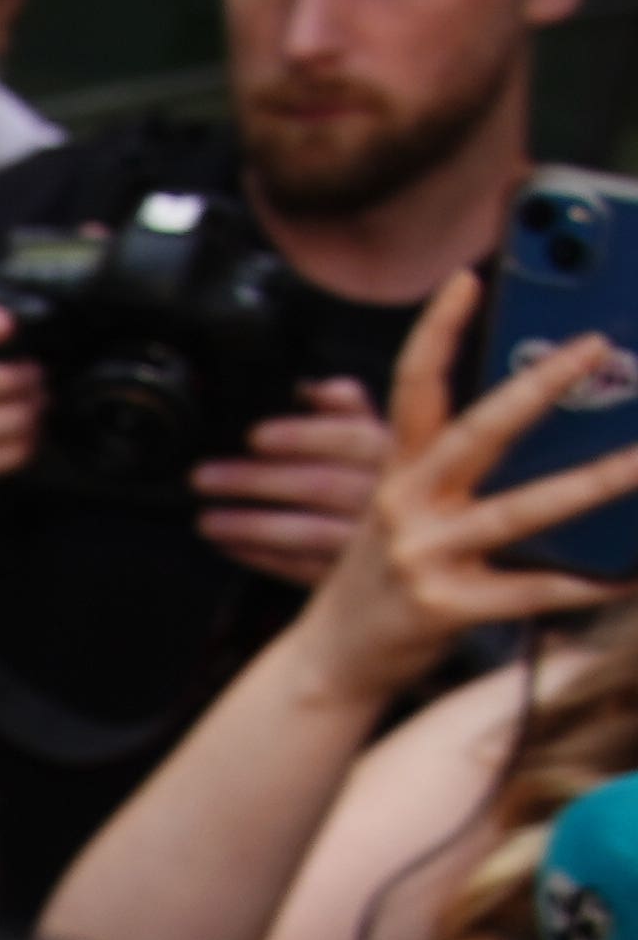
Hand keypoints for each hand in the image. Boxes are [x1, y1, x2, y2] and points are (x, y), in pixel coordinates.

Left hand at [196, 375, 391, 586]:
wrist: (429, 546)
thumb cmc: (392, 481)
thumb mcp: (381, 439)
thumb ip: (349, 409)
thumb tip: (309, 387)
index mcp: (397, 454)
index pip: (352, 439)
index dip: (303, 436)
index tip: (254, 436)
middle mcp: (390, 498)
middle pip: (320, 486)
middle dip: (256, 481)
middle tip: (203, 476)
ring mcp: (374, 546)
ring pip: (307, 532)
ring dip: (249, 525)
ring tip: (205, 519)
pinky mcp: (354, 578)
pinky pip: (301, 569)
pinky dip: (260, 557)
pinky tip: (226, 545)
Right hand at [272, 270, 637, 696]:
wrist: (331, 660)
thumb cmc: (375, 578)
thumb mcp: (379, 508)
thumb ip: (408, 454)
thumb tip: (373, 399)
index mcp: (396, 473)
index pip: (411, 387)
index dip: (436, 331)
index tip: (466, 279)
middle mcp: (407, 506)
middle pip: (476, 433)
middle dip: (537, 387)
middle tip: (592, 348)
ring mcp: (425, 556)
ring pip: (519, 510)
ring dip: (592, 484)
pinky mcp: (447, 607)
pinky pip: (530, 591)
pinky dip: (584, 584)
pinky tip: (626, 575)